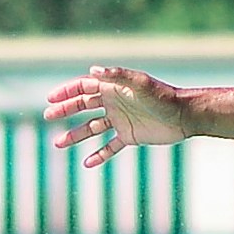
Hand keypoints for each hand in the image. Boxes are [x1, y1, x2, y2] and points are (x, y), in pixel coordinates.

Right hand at [46, 65, 191, 165]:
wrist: (184, 115)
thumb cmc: (163, 96)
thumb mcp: (140, 83)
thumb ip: (117, 76)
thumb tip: (92, 70)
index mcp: (114, 87)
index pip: (84, 86)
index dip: (67, 91)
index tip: (50, 99)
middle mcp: (115, 102)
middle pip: (83, 105)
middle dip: (65, 110)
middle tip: (48, 116)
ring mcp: (121, 120)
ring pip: (92, 128)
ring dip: (75, 135)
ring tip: (58, 144)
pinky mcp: (130, 136)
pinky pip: (110, 146)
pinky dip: (99, 154)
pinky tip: (87, 163)